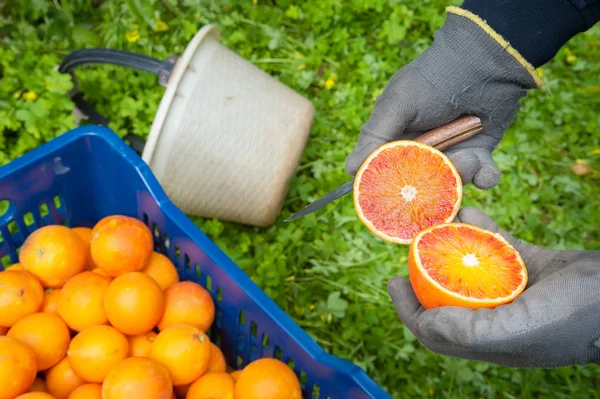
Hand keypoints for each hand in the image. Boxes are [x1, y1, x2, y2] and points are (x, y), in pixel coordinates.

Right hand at [345, 9, 542, 188]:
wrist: (485, 61)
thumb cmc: (435, 78)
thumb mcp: (398, 103)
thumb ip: (375, 136)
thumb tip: (349, 169)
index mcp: (396, 137)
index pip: (385, 170)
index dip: (389, 184)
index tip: (397, 194)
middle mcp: (422, 149)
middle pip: (420, 183)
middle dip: (432, 181)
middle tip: (443, 165)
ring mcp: (451, 152)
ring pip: (451, 182)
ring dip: (462, 172)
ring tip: (470, 157)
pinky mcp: (479, 153)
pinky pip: (481, 177)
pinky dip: (485, 177)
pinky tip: (486, 173)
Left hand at [388, 207, 599, 367]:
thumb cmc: (575, 317)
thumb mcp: (517, 330)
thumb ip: (468, 332)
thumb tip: (425, 324)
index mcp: (489, 340)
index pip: (435, 329)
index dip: (408, 309)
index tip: (392, 280)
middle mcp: (497, 316)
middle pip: (446, 295)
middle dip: (424, 270)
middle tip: (409, 247)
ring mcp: (515, 291)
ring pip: (470, 267)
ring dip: (452, 244)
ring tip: (436, 224)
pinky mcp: (532, 266)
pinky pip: (499, 245)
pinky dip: (484, 228)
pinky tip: (469, 209)